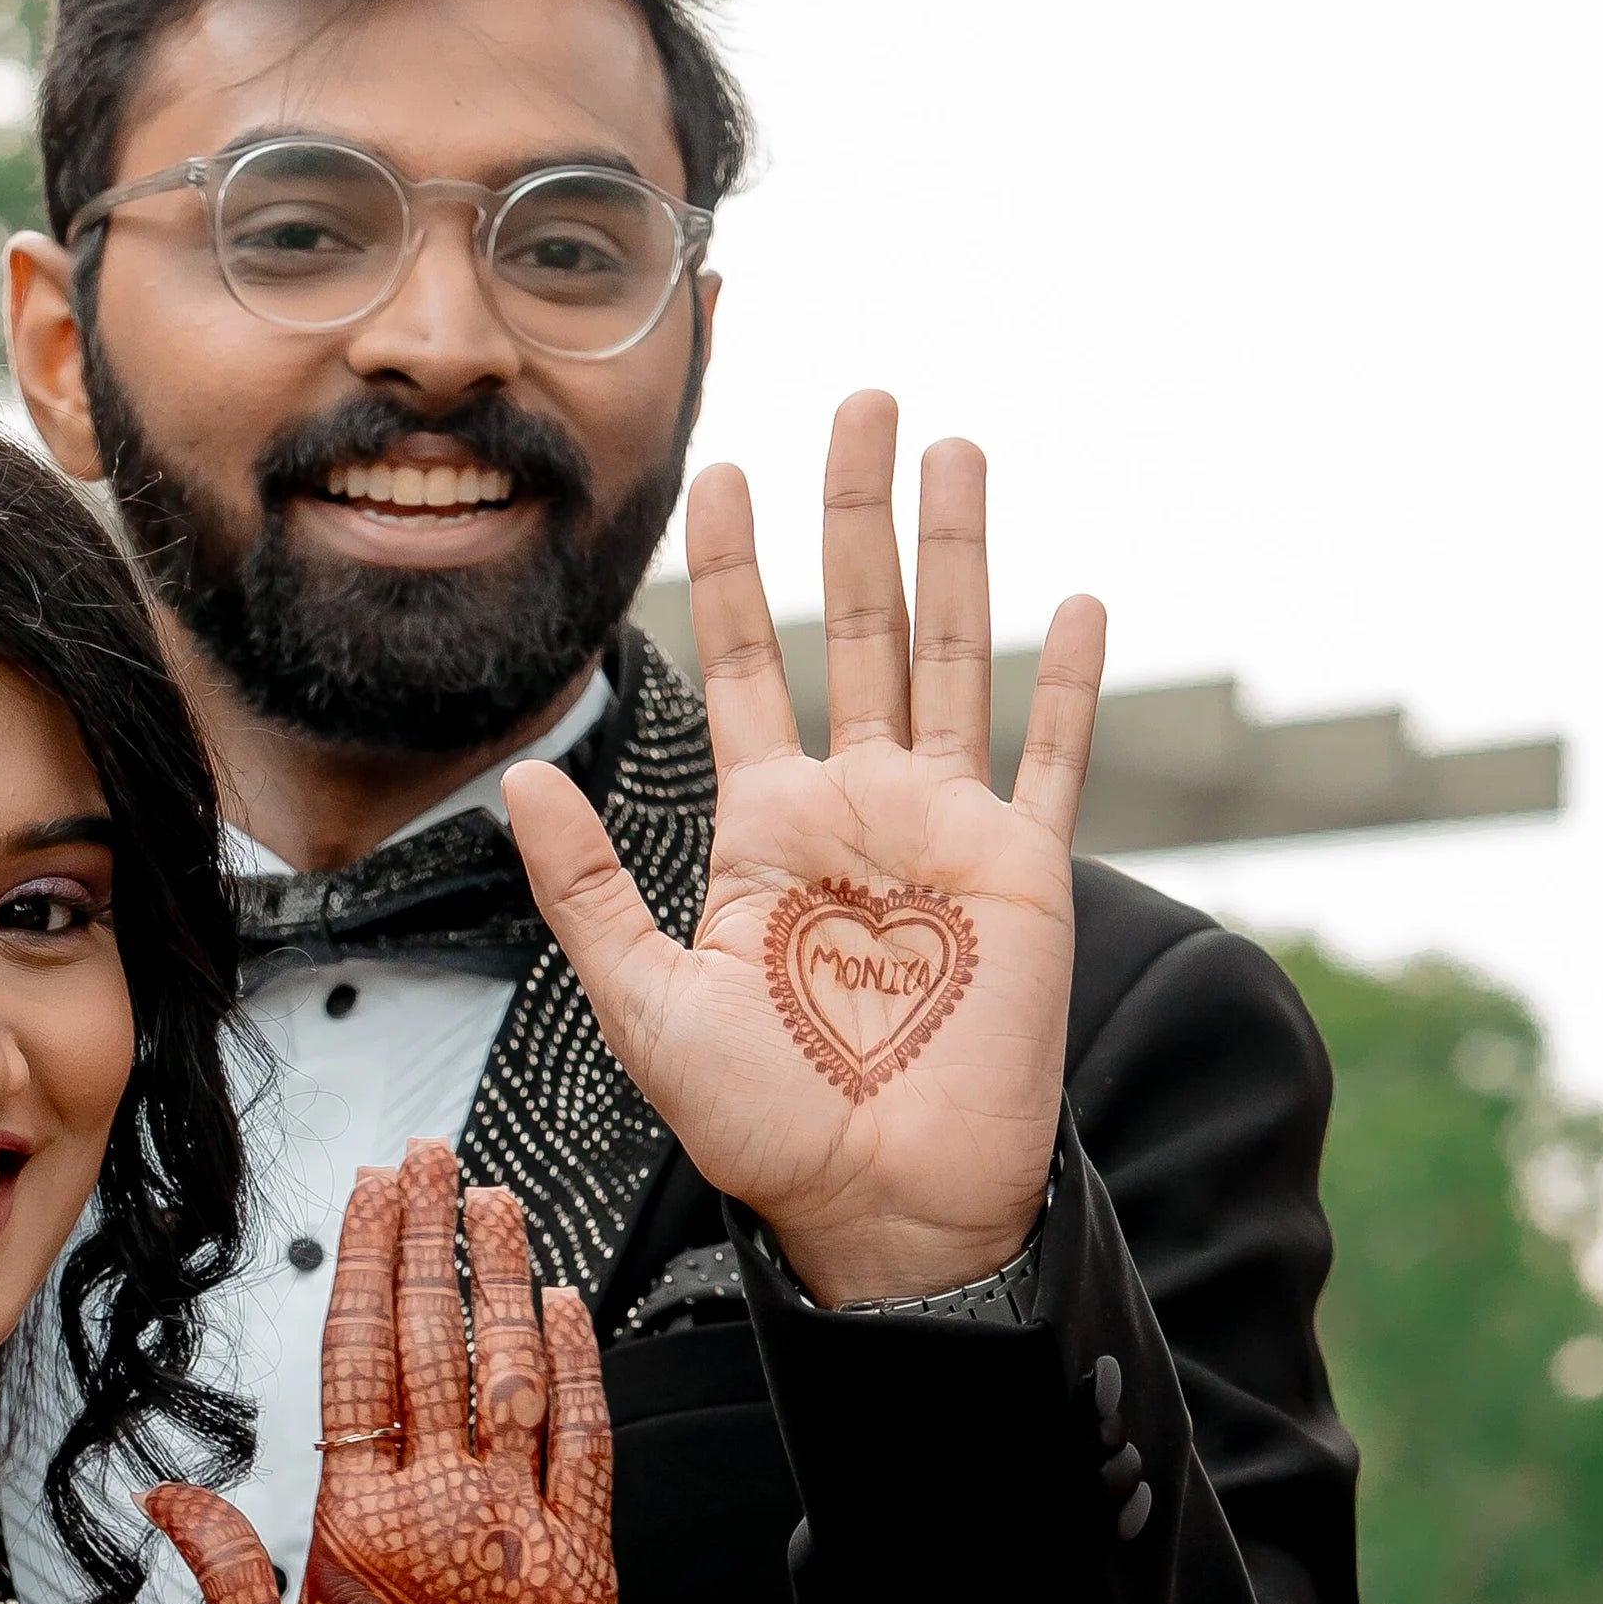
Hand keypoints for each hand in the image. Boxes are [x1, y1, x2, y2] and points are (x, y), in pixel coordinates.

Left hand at [148, 1139, 613, 1603]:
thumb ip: (226, 1578)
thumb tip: (164, 1494)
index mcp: (357, 1528)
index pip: (358, 1366)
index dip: (362, 1274)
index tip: (367, 1193)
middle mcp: (437, 1517)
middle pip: (431, 1348)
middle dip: (428, 1246)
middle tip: (428, 1155)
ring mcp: (510, 1540)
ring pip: (509, 1378)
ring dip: (500, 1289)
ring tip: (491, 1202)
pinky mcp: (579, 1581)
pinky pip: (584, 1458)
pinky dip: (580, 1381)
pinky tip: (564, 1310)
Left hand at [507, 396, 1101, 1307]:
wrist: (876, 1206)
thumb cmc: (760, 1125)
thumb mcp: (646, 1003)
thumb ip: (587, 887)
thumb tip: (521, 775)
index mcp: (767, 828)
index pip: (750, 663)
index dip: (740, 567)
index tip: (724, 470)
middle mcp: (859, 809)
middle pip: (858, 622)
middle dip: (856, 511)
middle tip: (859, 397)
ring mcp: (947, 833)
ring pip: (953, 654)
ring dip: (956, 549)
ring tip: (954, 444)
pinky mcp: (1024, 875)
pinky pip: (1050, 760)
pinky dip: (1069, 684)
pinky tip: (1081, 595)